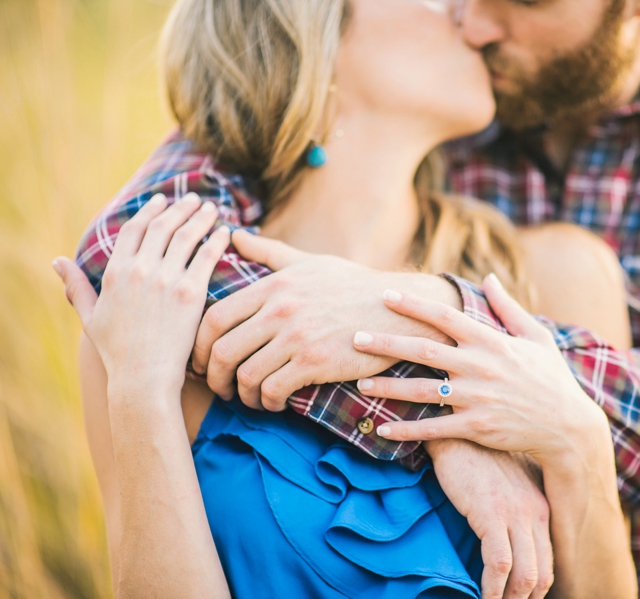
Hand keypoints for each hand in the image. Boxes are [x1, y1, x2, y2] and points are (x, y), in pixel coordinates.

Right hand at [53, 193, 230, 396]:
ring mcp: (167, 280)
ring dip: (201, 218)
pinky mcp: (191, 293)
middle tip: (194, 199)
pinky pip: (208, 257)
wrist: (143, 377)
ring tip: (212, 208)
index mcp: (115, 272)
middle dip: (180, 208)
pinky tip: (226, 232)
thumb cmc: (117, 351)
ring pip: (187, 236)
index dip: (150, 210)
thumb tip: (58, 261)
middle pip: (164, 226)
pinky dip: (218, 241)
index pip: (135, 228)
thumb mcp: (89, 316)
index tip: (162, 200)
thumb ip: (76, 286)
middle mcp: (140, 270)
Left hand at [190, 230, 460, 411]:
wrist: (398, 308)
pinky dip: (266, 401)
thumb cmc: (353, 286)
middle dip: (213, 377)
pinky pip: (273, 389)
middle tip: (218, 387)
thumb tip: (232, 235)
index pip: (213, 318)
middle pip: (221, 351)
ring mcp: (298, 337)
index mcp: (273, 287)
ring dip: (241, 394)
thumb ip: (267, 253)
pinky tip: (273, 402)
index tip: (201, 361)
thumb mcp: (309, 262)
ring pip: (245, 375)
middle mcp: (280, 310)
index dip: (198, 346)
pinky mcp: (316, 362)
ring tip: (248, 398)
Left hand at [353, 273, 607, 465]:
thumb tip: (488, 278)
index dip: (413, 305)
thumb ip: (508, 307)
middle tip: (355, 336)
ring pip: (422, 391)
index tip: (385, 296)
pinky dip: (407, 429)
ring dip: (388, 386)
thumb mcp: (537, 336)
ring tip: (359, 382)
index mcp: (492, 341)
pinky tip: (382, 428)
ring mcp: (477, 399)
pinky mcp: (476, 428)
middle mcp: (480, 367)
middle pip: (423, 350)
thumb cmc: (551, 378)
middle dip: (387, 342)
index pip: (446, 316)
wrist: (568, 427)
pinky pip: (434, 429)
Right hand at [426, 439, 552, 598]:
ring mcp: (515, 513)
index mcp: (540, 507)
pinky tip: (483, 597)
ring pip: (525, 574)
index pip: (548, 560)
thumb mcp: (504, 485)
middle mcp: (535, 512)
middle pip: (542, 573)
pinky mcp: (491, 513)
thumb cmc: (474, 457)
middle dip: (525, 598)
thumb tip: (502, 540)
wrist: (456, 432)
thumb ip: (511, 509)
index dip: (535, 588)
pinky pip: (499, 563)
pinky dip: (492, 588)